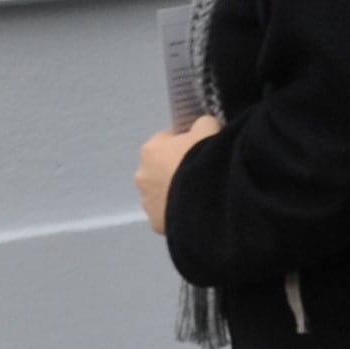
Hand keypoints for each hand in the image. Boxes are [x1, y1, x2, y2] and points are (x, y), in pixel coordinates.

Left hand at [138, 114, 219, 230]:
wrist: (207, 198)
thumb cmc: (202, 157)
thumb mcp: (207, 127)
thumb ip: (201, 124)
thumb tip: (200, 128)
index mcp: (150, 149)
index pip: (167, 141)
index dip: (185, 144)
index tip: (199, 150)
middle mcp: (142, 175)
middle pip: (161, 168)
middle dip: (176, 170)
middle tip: (199, 173)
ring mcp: (147, 202)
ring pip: (162, 193)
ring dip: (175, 192)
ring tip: (199, 194)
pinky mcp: (155, 224)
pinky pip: (167, 214)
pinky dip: (178, 211)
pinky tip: (195, 208)